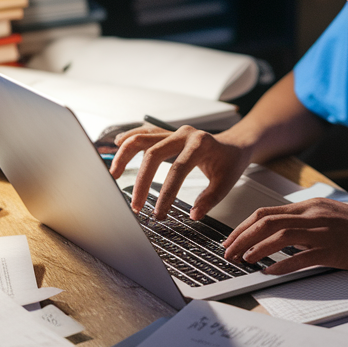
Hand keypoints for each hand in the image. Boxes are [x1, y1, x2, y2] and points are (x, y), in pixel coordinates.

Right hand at [108, 124, 253, 219]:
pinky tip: (116, 146)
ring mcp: (173, 131)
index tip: (159, 212)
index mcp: (200, 144)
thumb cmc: (230, 162)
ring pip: (142, 138)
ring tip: (113, 175)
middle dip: (141, 181)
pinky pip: (143, 134)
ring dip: (125, 156)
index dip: (166, 192)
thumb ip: (210, 199)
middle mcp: (184, 134)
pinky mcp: (166, 133)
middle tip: (136, 205)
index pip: (177, 169)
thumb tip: (193, 215)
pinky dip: (128, 140)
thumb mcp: (227, 182)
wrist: (234, 144)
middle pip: (153, 153)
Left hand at [222, 198, 347, 273]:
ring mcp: (324, 231)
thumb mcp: (333, 219)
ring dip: (255, 249)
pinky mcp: (334, 250)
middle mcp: (315, 214)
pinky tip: (268, 271)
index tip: (231, 240)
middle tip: (227, 253)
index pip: (267, 212)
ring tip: (242, 261)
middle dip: (241, 237)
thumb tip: (280, 236)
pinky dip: (280, 263)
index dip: (243, 227)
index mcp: (312, 206)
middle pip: (266, 221)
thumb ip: (307, 224)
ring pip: (278, 235)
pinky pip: (300, 257)